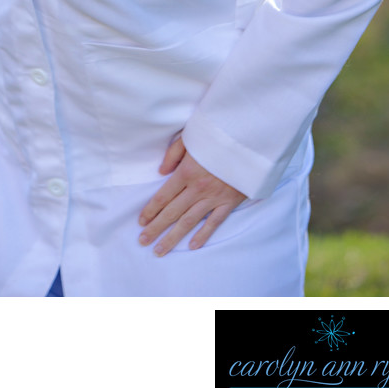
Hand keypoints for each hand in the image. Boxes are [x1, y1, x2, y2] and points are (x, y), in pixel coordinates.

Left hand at [138, 135, 245, 255]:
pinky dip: (203, 235)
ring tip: (160, 250)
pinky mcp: (229, 202)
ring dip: (173, 237)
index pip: (163, 196)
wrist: (248, 142)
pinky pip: (214, 222)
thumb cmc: (217, 137)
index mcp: (186, 172)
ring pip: (189, 221)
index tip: (141, 222)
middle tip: (143, 241)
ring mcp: (213, 197)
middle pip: (172, 212)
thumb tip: (160, 172)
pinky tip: (192, 246)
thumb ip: (173, 154)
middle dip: (156, 229)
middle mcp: (197, 188)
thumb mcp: (190, 137)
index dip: (150, 210)